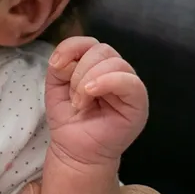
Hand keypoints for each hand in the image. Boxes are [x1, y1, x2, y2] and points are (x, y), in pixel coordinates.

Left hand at [45, 37, 147, 168]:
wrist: (75, 150)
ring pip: (114, 63)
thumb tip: (64, 57)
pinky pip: (129, 81)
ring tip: (81, 103)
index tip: (57, 67)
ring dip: (89, 81)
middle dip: (80, 71)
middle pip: (102, 50)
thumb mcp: (55, 86)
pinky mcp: (138, 102)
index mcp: (98, 66)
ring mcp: (130, 86)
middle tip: (74, 97)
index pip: (90, 43)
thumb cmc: (69, 118)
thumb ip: (60, 65)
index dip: (72, 49)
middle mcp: (117, 72)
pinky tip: (91, 93)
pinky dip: (107, 82)